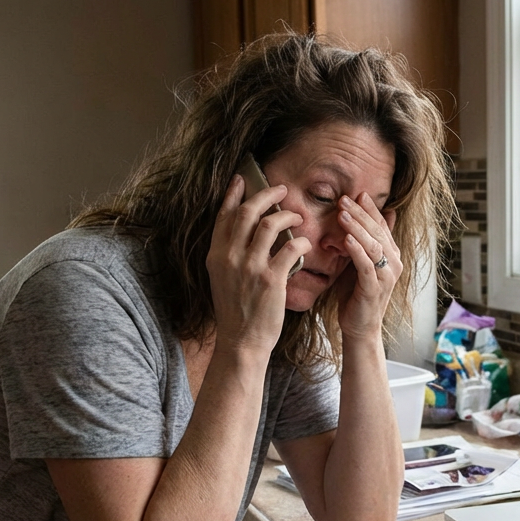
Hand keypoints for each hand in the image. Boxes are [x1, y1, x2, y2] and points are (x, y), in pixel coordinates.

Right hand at [206, 174, 310, 352]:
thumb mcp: (222, 279)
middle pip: (248, 212)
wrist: (241, 341)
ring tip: (298, 217)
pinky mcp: (271, 279)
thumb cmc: (236, 311)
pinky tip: (304, 242)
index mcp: (215, 255)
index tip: (243, 179)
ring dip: (288, 215)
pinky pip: (289, 247)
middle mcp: (229, 257)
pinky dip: (299, 240)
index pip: (223, 215)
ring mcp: (249, 267)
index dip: (234, 194)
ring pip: (270, 224)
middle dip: (267, 194)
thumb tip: (241, 231)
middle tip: (282, 190)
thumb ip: (228, 254)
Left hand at [333, 192, 400, 340]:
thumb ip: (367, 242)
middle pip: (378, 231)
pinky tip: (346, 239)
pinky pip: (366, 265)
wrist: (360, 327)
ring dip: (357, 228)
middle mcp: (393, 262)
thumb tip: (377, 218)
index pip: (382, 225)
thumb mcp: (362, 262)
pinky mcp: (374, 288)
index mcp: (391, 254)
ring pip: (373, 245)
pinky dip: (357, 251)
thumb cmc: (358, 294)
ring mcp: (386, 276)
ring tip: (342, 214)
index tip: (357, 193)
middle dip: (361, 213)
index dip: (370, 209)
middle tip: (344, 199)